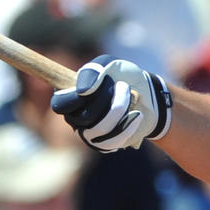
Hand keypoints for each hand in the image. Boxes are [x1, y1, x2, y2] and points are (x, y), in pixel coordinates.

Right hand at [50, 55, 172, 152]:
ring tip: (131, 97)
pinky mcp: (106, 144)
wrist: (149, 95)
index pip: (60, 105)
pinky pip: (112, 141)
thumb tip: (83, 91)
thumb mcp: (109, 65)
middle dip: (109, 99)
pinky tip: (136, 115)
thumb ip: (93, 72)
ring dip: (120, 110)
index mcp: (69, 98)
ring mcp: (89, 134)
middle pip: (85, 116)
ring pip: (100, 129)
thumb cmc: (123, 77)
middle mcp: (75, 118)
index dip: (78, 97)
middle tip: (123, 86)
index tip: (100, 83)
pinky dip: (128, 126)